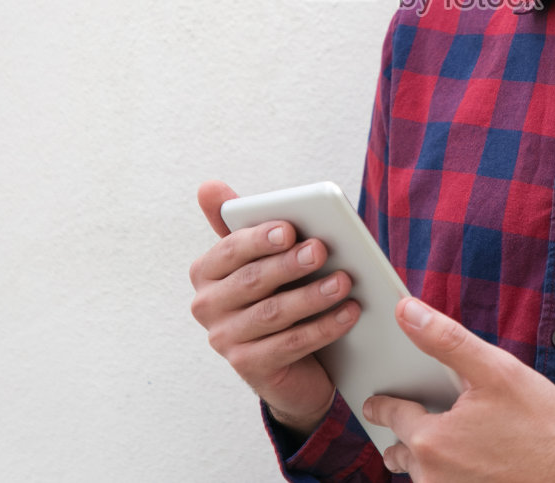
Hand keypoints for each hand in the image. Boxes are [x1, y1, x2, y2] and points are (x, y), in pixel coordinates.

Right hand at [188, 180, 359, 434]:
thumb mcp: (260, 257)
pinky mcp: (248, 367)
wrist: (288, 361)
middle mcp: (206, 306)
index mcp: (206, 272)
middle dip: (289, 265)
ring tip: (344, 281)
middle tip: (322, 250)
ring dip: (312, 296)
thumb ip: (240, 222)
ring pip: (273, 314)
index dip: (259, 239)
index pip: (230, 250)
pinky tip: (348, 313)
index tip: (290, 229)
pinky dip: (322, 328)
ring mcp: (224, 340)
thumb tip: (208, 186)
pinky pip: (289, 344)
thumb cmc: (275, 295)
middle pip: (252, 281)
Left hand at [363, 298, 554, 481]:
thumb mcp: (495, 370)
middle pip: (401, 452)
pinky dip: (448, 476)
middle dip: (404, 435)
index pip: (390, 415)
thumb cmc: (542, 422)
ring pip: (421, 477)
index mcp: (431, 441)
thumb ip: (445, 339)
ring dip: (425, 461)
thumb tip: (405, 310)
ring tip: (444, 441)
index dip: (383, 402)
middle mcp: (432, 478)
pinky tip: (472, 460)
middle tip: (414, 418)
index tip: (375, 401)